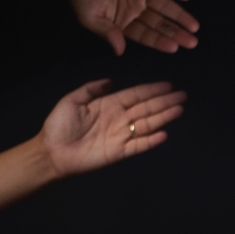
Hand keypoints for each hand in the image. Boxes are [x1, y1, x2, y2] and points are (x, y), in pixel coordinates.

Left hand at [40, 79, 185, 178]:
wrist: (52, 152)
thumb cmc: (58, 125)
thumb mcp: (72, 100)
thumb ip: (91, 89)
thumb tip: (110, 81)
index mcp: (109, 104)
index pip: (136, 95)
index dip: (152, 90)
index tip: (169, 85)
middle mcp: (119, 118)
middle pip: (147, 108)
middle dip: (165, 101)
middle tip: (182, 95)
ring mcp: (121, 135)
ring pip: (148, 124)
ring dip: (164, 117)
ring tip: (180, 109)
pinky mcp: (120, 152)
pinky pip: (139, 145)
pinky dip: (152, 141)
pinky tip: (164, 135)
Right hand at [64, 0, 198, 55]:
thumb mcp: (89, 18)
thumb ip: (107, 33)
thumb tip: (120, 51)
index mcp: (124, 23)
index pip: (146, 35)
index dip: (160, 41)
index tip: (174, 48)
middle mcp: (136, 10)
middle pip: (159, 23)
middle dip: (176, 32)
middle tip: (192, 42)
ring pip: (164, 6)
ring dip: (179, 15)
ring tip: (194, 26)